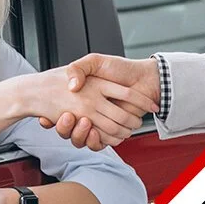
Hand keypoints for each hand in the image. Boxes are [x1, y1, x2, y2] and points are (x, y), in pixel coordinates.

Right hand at [39, 55, 160, 148]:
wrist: (146, 79)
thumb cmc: (122, 68)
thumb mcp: (94, 61)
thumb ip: (78, 69)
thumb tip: (72, 87)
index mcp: (83, 95)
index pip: (63, 112)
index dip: (57, 117)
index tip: (58, 113)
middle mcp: (91, 108)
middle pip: (73, 127)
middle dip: (70, 127)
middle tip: (72, 117)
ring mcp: (100, 120)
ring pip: (85, 137)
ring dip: (84, 134)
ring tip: (86, 122)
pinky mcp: (110, 130)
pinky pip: (100, 142)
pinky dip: (99, 140)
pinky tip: (96, 131)